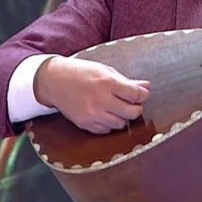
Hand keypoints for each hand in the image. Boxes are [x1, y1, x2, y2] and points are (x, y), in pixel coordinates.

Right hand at [33, 56, 150, 133]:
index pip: (136, 95)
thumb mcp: (106, 71)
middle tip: (133, 103)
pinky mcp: (84, 124)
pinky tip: (106, 114)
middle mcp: (100, 100)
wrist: (55, 81)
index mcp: (107, 83)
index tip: (142, 93)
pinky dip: (109, 124)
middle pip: (132, 113)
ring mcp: (92, 114)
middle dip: (137, 108)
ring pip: (120, 124)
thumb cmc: (82, 72)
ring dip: (123, 117)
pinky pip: (105, 131)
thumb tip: (147, 86)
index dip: (143, 95)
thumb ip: (127, 81)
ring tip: (118, 108)